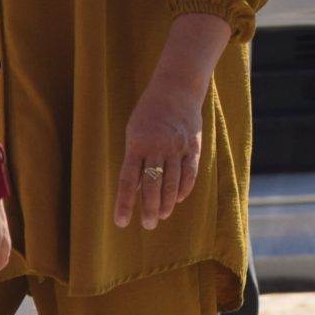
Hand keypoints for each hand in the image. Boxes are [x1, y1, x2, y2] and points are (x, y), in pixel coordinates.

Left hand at [114, 13, 227, 230]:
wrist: (176, 89)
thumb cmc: (149, 112)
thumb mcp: (134, 132)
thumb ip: (135, 159)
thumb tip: (136, 189)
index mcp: (137, 144)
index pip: (128, 180)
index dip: (124, 203)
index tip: (121, 222)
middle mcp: (157, 147)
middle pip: (152, 186)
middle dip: (149, 209)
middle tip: (147, 225)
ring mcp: (177, 147)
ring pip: (172, 183)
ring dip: (166, 203)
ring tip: (161, 216)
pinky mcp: (193, 145)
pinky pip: (189, 172)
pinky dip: (184, 188)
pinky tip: (177, 199)